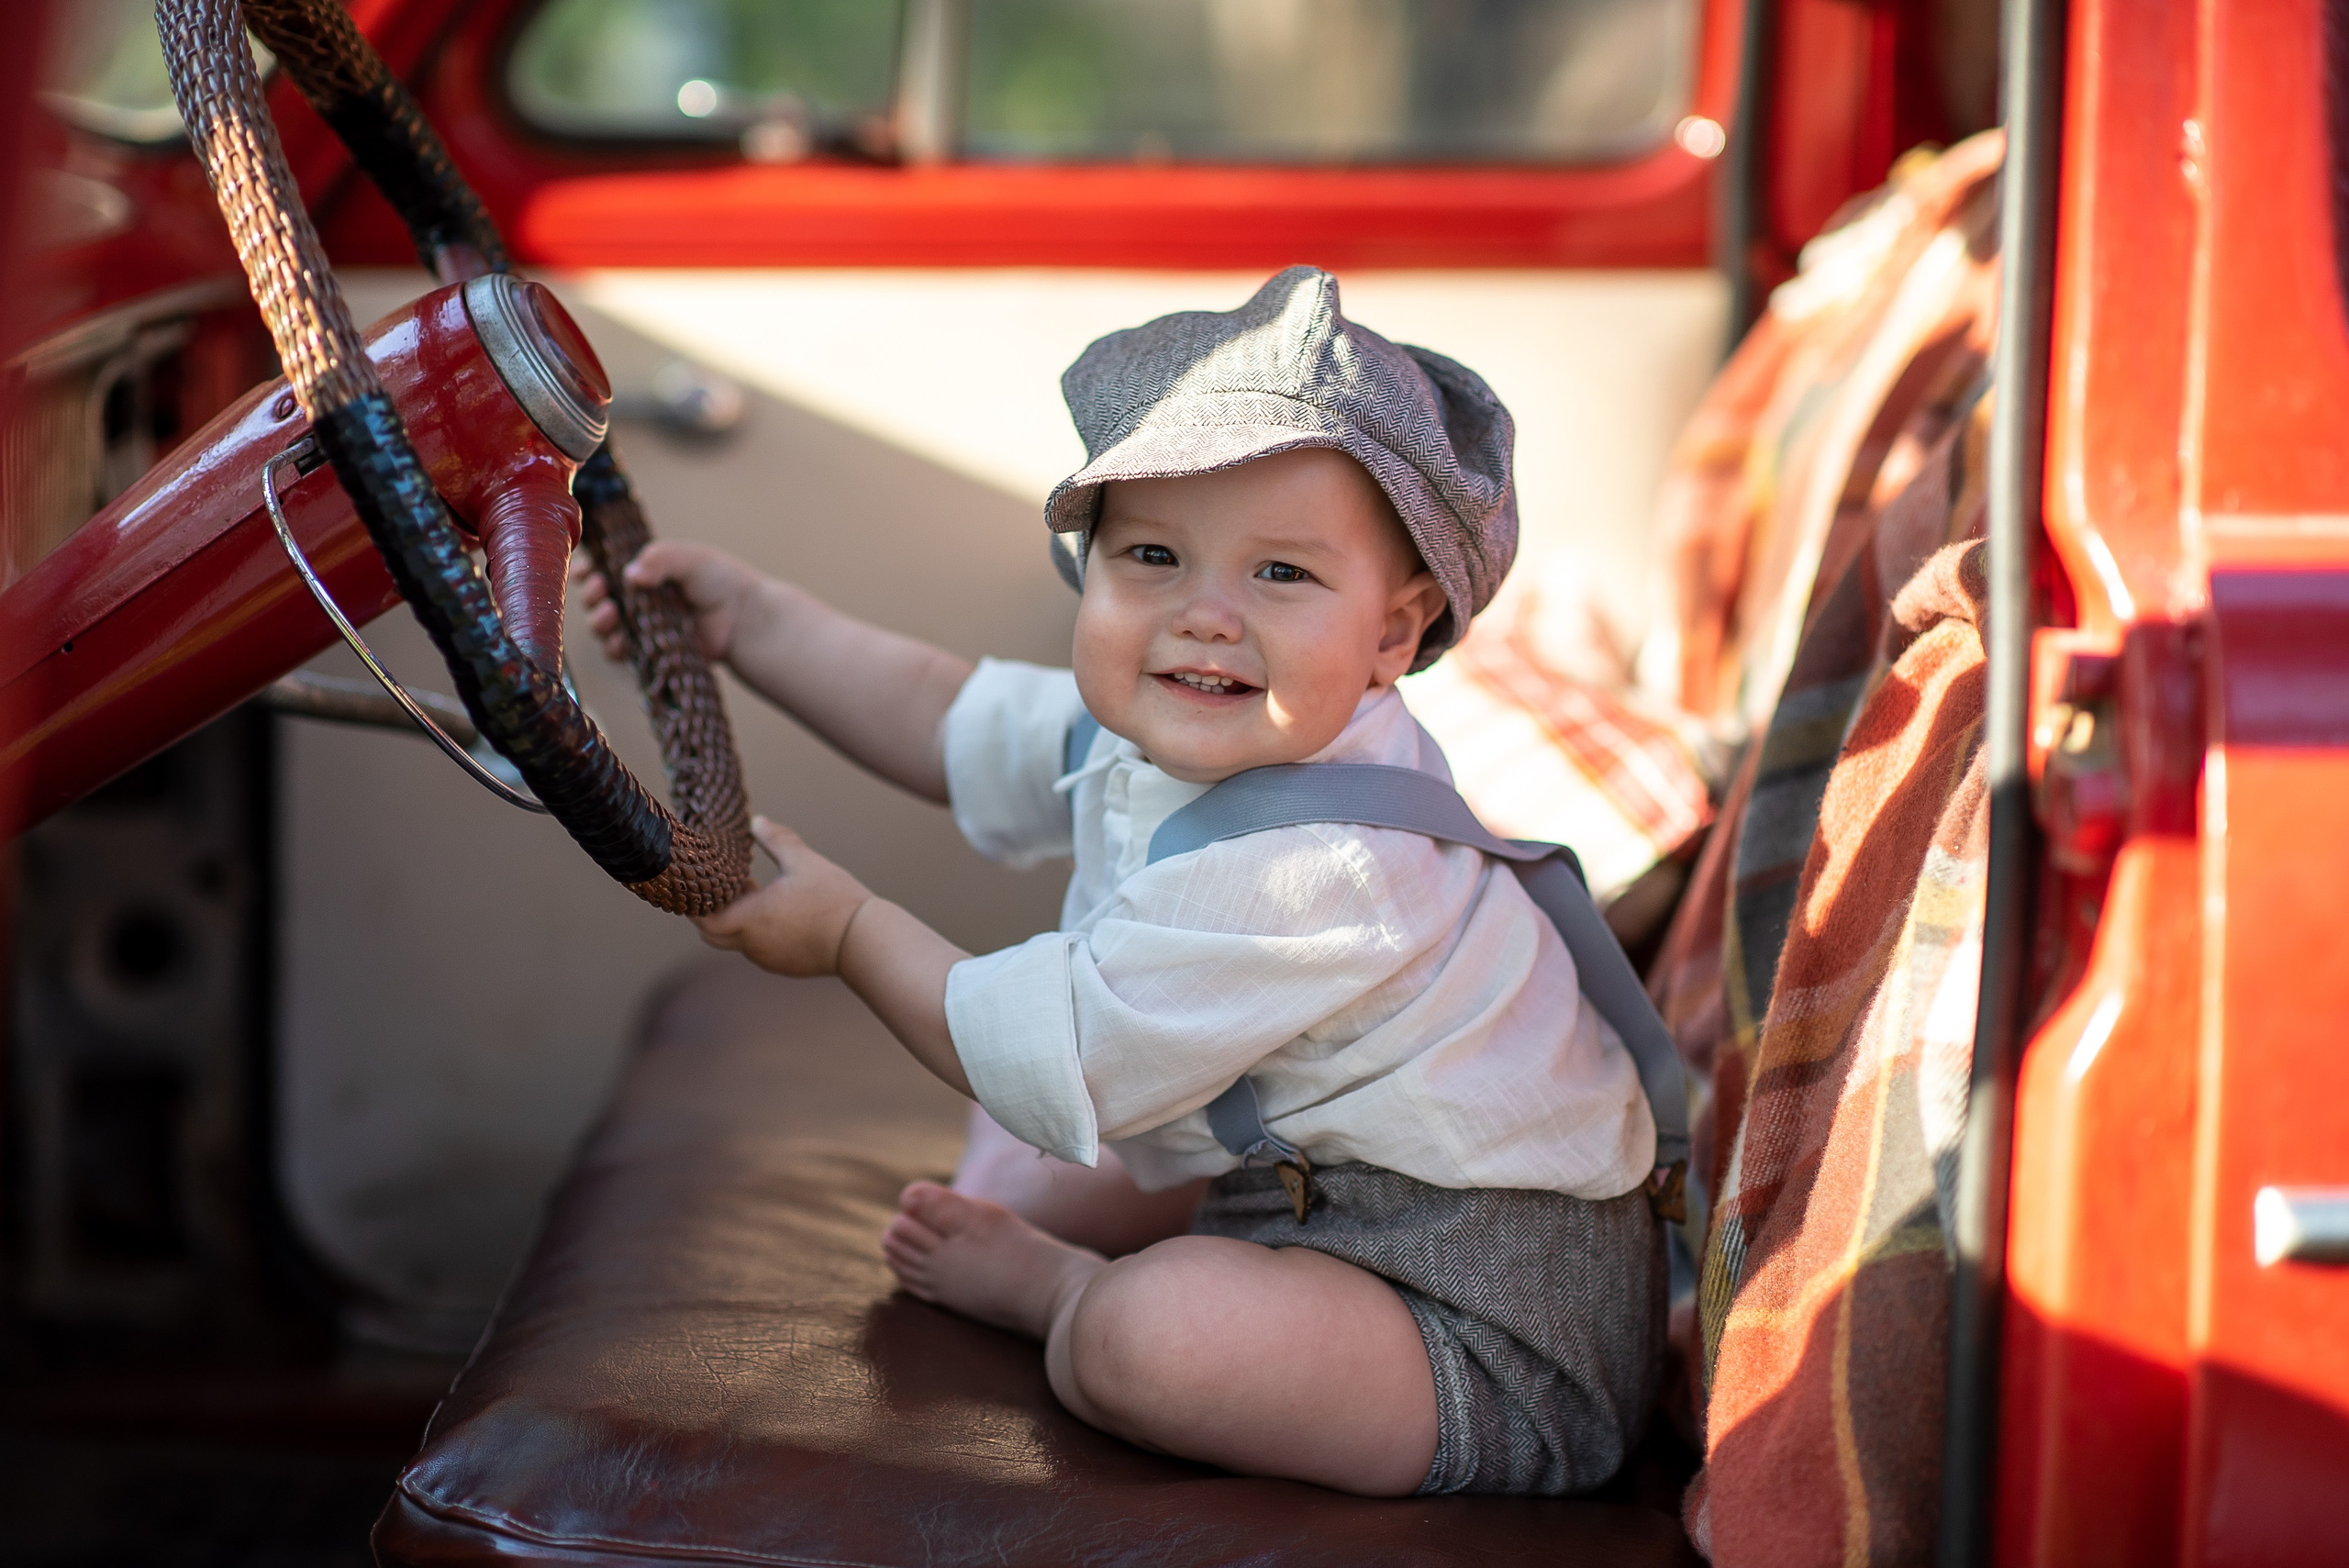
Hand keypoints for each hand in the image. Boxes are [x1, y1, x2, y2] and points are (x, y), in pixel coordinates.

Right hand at [571, 540, 764, 664]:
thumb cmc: (720, 581)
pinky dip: (615, 647)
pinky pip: (621, 653)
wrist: (745, 618)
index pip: (602, 567)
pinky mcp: (648, 652)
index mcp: (641, 572)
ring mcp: (640, 626)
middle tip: (601, 588)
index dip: (588, 569)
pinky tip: (620, 640)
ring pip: (603, 627)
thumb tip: (630, 574)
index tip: (587, 568)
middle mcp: (635, 599)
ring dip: (598, 620)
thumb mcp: (688, 558)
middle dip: (591, 594)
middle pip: (595, 598)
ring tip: (611, 613)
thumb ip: (660, 559)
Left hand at [695, 816, 872, 976]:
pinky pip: (761, 949)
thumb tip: (756, 821)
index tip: (707, 881)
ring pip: (739, 941)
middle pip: (715, 934)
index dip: (699, 901)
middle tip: (732, 883)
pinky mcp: (788, 966)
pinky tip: (781, 911)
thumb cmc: (834, 901)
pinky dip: (760, 931)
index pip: (704, 919)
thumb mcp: (804, 861)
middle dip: (716, 909)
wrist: (866, 941)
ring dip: (741, 918)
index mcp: (751, 919)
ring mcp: (771, 959)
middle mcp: (754, 945)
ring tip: (758, 891)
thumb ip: (776, 839)